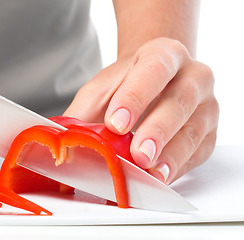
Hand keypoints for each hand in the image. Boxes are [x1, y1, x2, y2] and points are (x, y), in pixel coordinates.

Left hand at [65, 38, 218, 183]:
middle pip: (178, 102)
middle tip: (138, 155)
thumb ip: (82, 112)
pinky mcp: (209, 133)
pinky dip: (177, 167)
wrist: (157, 81)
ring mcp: (206, 105)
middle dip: (156, 131)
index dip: (135, 97)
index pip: (154, 70)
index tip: (116, 123)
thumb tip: (56, 140)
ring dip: (170, 155)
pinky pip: (197, 152)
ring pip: (193, 130)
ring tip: (150, 171)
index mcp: (165, 54)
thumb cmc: (127, 85)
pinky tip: (160, 176)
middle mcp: (193, 76)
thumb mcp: (101, 89)